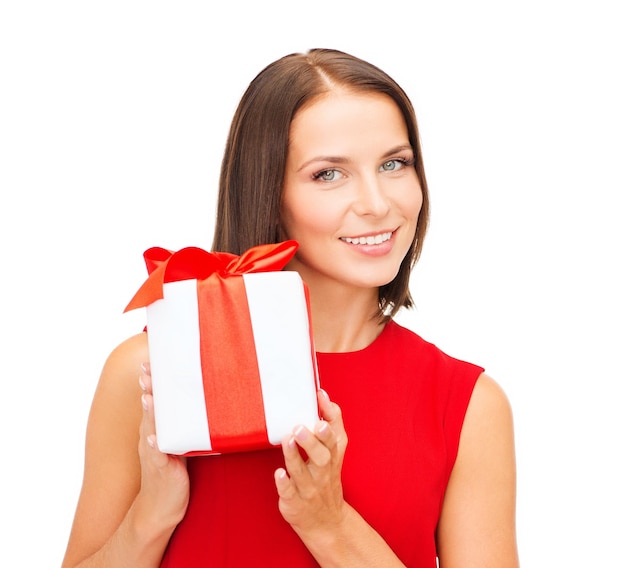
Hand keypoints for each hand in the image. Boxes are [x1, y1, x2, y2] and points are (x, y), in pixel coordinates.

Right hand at [134, 362, 189, 530]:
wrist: (160, 509)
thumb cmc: (173, 474)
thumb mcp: (181, 444)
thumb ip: (188, 424)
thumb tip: (206, 403)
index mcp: (158, 429)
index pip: (155, 401)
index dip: (154, 383)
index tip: (151, 362)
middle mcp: (152, 437)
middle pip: (150, 408)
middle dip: (150, 389)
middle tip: (148, 369)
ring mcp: (154, 452)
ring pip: (151, 427)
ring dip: (150, 411)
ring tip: (150, 395)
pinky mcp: (160, 468)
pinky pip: (157, 454)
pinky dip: (155, 444)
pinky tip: (154, 436)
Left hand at [274, 389, 347, 538]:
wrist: (326, 520)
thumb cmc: (326, 476)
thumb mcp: (335, 450)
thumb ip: (332, 421)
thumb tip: (322, 395)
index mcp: (332, 457)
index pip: (334, 441)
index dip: (328, 427)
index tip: (320, 414)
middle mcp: (322, 473)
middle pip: (321, 457)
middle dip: (312, 442)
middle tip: (300, 427)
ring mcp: (308, 488)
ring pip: (302, 472)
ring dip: (294, 456)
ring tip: (287, 440)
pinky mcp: (294, 501)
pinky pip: (289, 492)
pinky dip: (284, 483)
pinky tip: (279, 473)